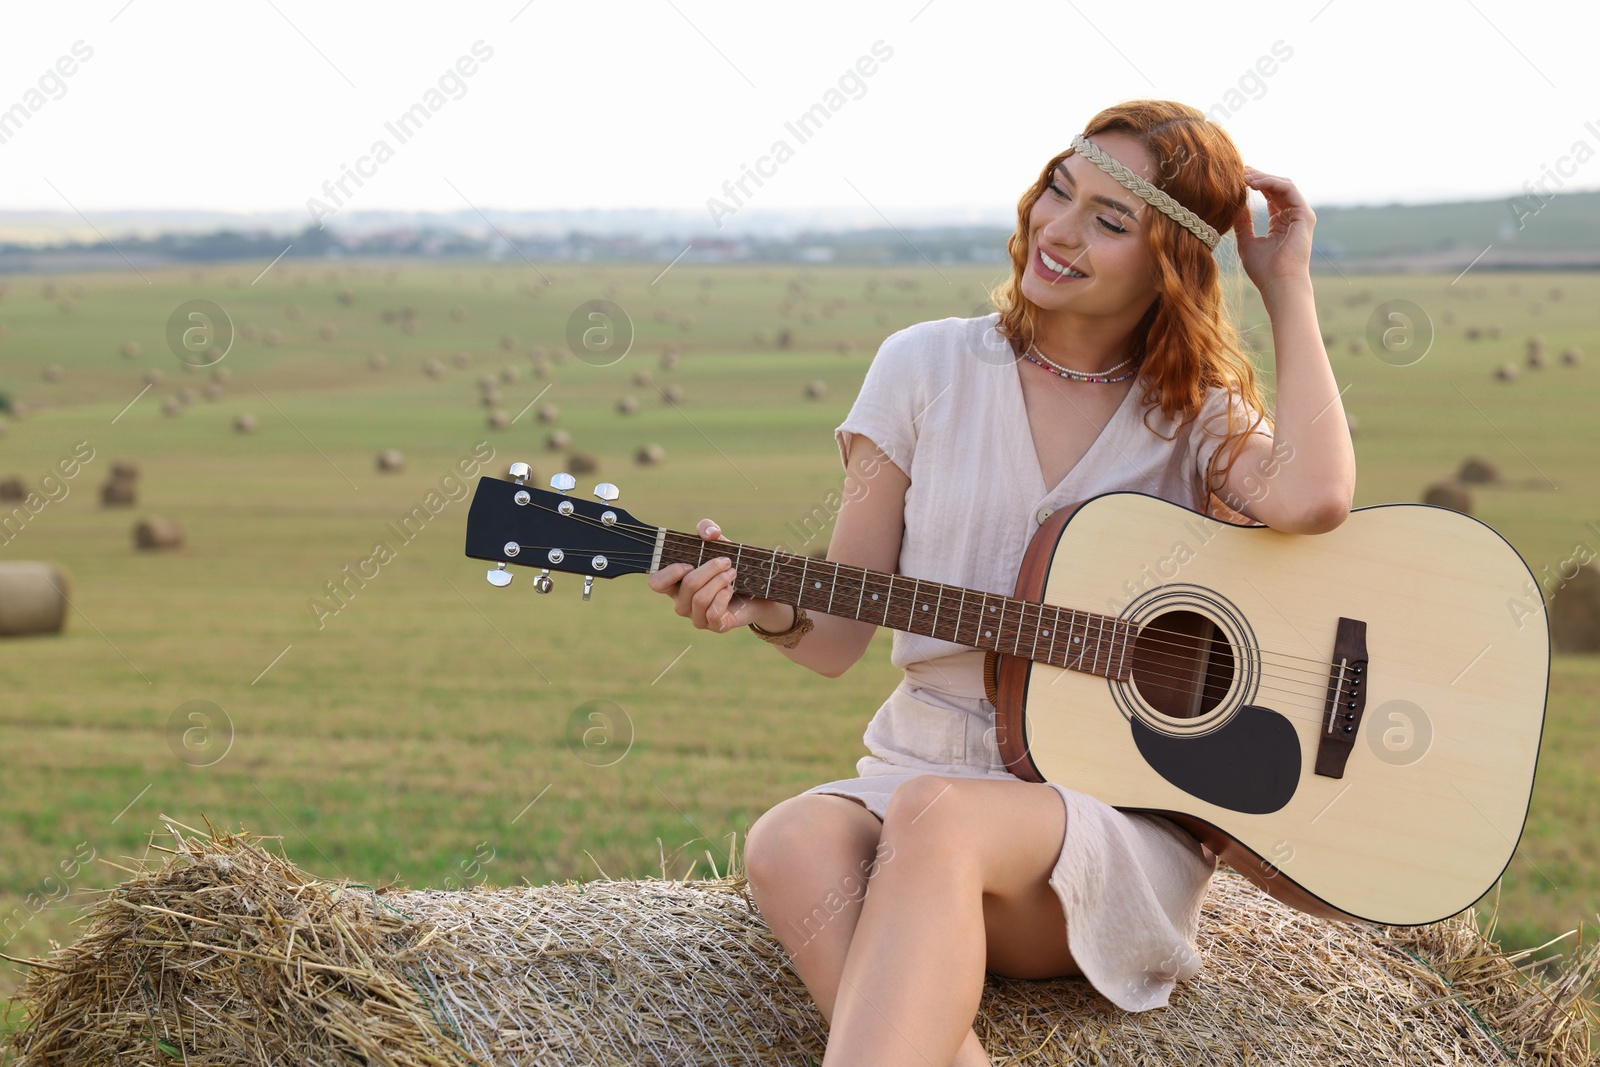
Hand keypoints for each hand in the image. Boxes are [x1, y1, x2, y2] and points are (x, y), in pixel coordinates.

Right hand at [645, 518, 786, 633]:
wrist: (757, 590)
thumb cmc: (729, 566)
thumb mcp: (718, 543)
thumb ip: (708, 529)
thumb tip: (709, 534)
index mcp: (676, 583)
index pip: (656, 583)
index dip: (670, 573)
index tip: (690, 563)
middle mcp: (682, 602)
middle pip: (687, 586)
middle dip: (710, 569)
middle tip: (727, 561)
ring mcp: (697, 617)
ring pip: (700, 599)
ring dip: (720, 581)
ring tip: (732, 572)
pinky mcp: (715, 626)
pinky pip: (713, 613)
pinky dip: (723, 597)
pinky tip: (731, 589)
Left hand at [1234, 167, 1314, 302]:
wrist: (1279, 284)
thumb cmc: (1264, 270)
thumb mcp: (1246, 242)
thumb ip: (1243, 223)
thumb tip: (1235, 205)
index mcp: (1280, 222)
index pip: (1268, 195)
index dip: (1253, 184)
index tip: (1235, 177)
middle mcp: (1292, 216)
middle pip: (1276, 187)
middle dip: (1257, 176)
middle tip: (1238, 169)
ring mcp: (1300, 214)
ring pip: (1282, 185)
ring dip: (1263, 177)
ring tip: (1244, 175)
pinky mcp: (1305, 214)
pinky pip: (1288, 189)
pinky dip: (1271, 183)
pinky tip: (1254, 182)